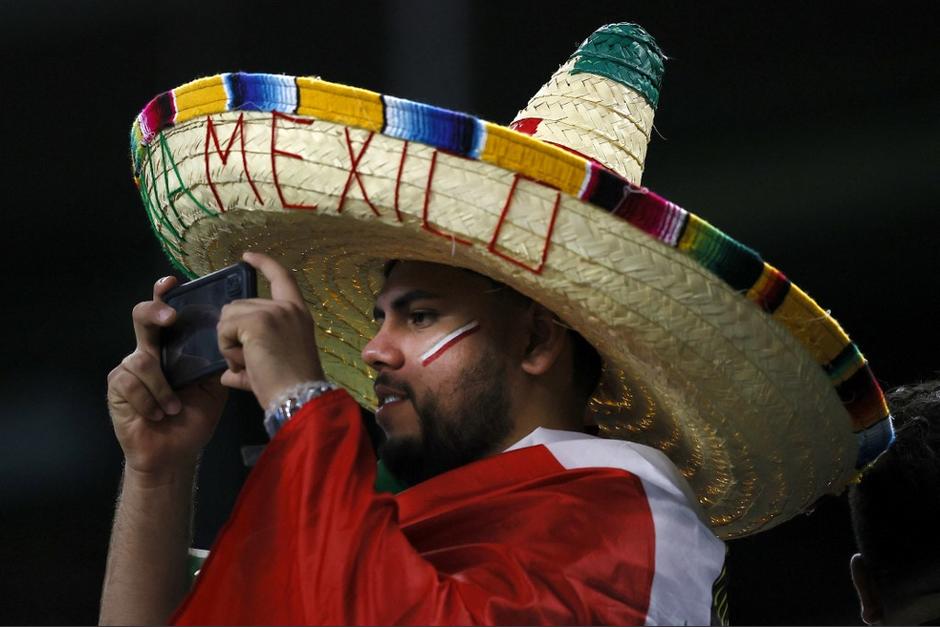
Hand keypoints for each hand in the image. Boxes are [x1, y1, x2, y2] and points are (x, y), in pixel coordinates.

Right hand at [107, 276, 227, 481]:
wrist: (174, 453)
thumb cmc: (194, 418)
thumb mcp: (213, 387)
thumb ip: (215, 361)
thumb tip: (227, 337)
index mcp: (174, 348)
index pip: (167, 314)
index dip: (164, 294)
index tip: (172, 282)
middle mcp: (150, 352)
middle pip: (142, 317)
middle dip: (155, 311)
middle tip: (170, 317)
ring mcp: (131, 368)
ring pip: (143, 359)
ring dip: (162, 388)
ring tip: (173, 408)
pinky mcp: (117, 386)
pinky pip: (132, 382)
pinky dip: (149, 401)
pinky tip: (156, 414)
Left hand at [217, 252, 324, 409]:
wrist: (299, 398)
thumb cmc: (291, 386)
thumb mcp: (273, 363)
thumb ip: (250, 360)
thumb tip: (225, 374)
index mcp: (297, 312)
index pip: (281, 277)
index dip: (263, 263)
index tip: (247, 256)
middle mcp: (286, 307)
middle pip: (238, 305)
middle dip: (233, 333)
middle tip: (249, 361)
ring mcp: (272, 312)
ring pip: (228, 317)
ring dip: (229, 343)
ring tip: (248, 363)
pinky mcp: (256, 322)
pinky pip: (225, 329)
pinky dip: (227, 348)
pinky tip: (244, 362)